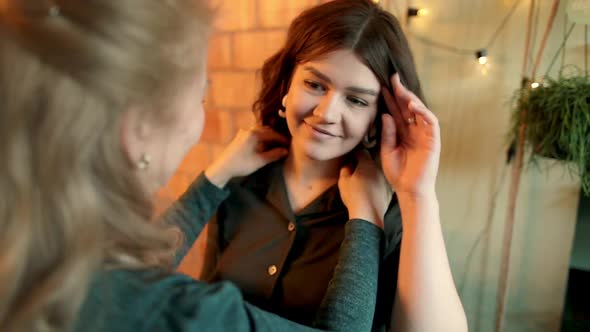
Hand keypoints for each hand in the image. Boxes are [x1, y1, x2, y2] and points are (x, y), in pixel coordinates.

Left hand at [205, 126, 288, 187]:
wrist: (223, 167)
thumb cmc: (242, 164)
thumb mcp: (260, 161)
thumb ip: (274, 154)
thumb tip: (285, 151)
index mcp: (254, 134)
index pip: (273, 134)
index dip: (283, 140)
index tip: (290, 145)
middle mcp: (249, 130)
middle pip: (267, 130)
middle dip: (276, 137)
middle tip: (285, 144)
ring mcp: (243, 132)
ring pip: (261, 131)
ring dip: (269, 137)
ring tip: (276, 145)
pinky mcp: (240, 137)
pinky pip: (255, 134)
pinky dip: (262, 137)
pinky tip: (265, 144)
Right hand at [338, 150, 391, 228]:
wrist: (368, 215)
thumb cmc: (354, 196)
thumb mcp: (343, 181)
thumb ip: (345, 169)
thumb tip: (348, 164)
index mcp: (367, 163)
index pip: (362, 151)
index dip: (356, 154)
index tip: (352, 159)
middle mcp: (380, 168)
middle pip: (371, 161)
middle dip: (364, 163)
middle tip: (356, 170)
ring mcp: (386, 179)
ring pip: (378, 171)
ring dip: (372, 173)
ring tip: (364, 180)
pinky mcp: (390, 189)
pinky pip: (382, 182)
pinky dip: (378, 183)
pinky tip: (372, 190)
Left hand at [380, 73, 440, 197]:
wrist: (409, 190)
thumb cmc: (398, 173)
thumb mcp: (387, 150)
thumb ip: (387, 133)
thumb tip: (385, 114)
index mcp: (403, 133)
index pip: (397, 112)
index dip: (390, 99)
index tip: (381, 86)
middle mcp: (414, 131)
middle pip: (408, 108)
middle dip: (401, 93)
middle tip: (392, 79)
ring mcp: (424, 134)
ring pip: (420, 111)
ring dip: (411, 99)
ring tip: (401, 89)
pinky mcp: (433, 140)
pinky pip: (431, 122)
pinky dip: (424, 112)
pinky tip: (414, 106)